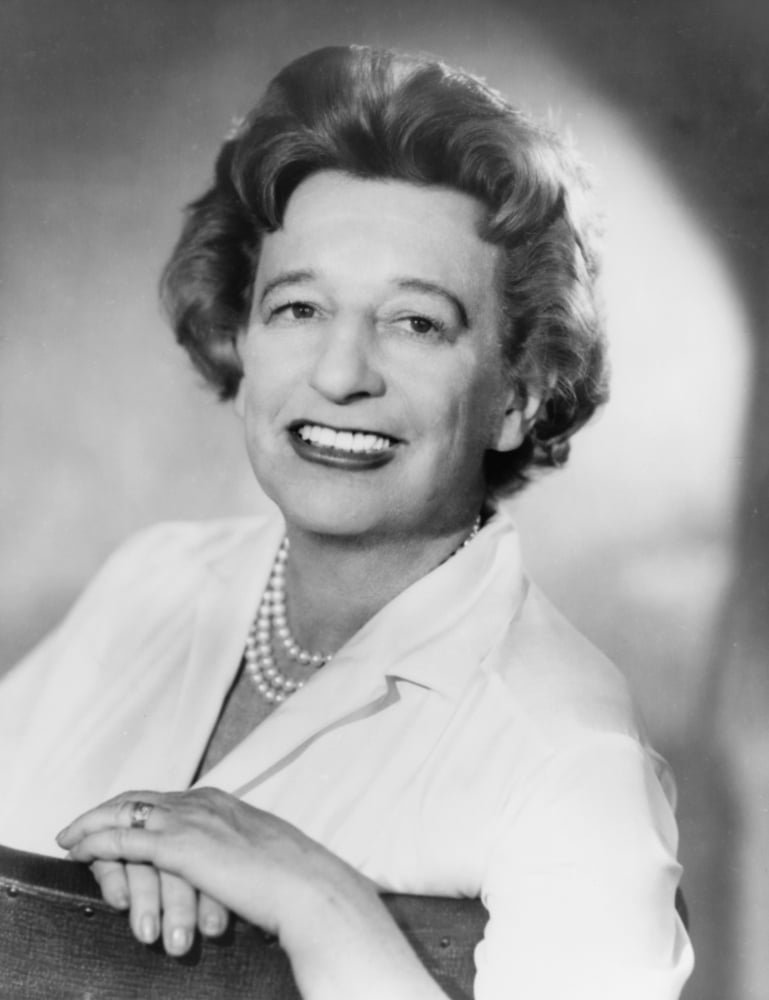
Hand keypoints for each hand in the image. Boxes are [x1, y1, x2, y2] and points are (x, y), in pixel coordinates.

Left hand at [57, 788, 366, 942]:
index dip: (137, 806)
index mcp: (223, 803)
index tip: (117, 815)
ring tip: (71, 835)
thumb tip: (229, 866)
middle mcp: (204, 803)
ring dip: (93, 823)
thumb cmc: (293, 881)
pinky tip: (78, 848)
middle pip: (140, 797)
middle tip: (82, 823)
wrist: (307, 887)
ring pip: (125, 812)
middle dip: (107, 809)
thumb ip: (237, 851)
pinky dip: (97, 841)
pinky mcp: (181, 847)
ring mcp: (191, 821)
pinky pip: (125, 839)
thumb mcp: (260, 854)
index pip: (167, 797)